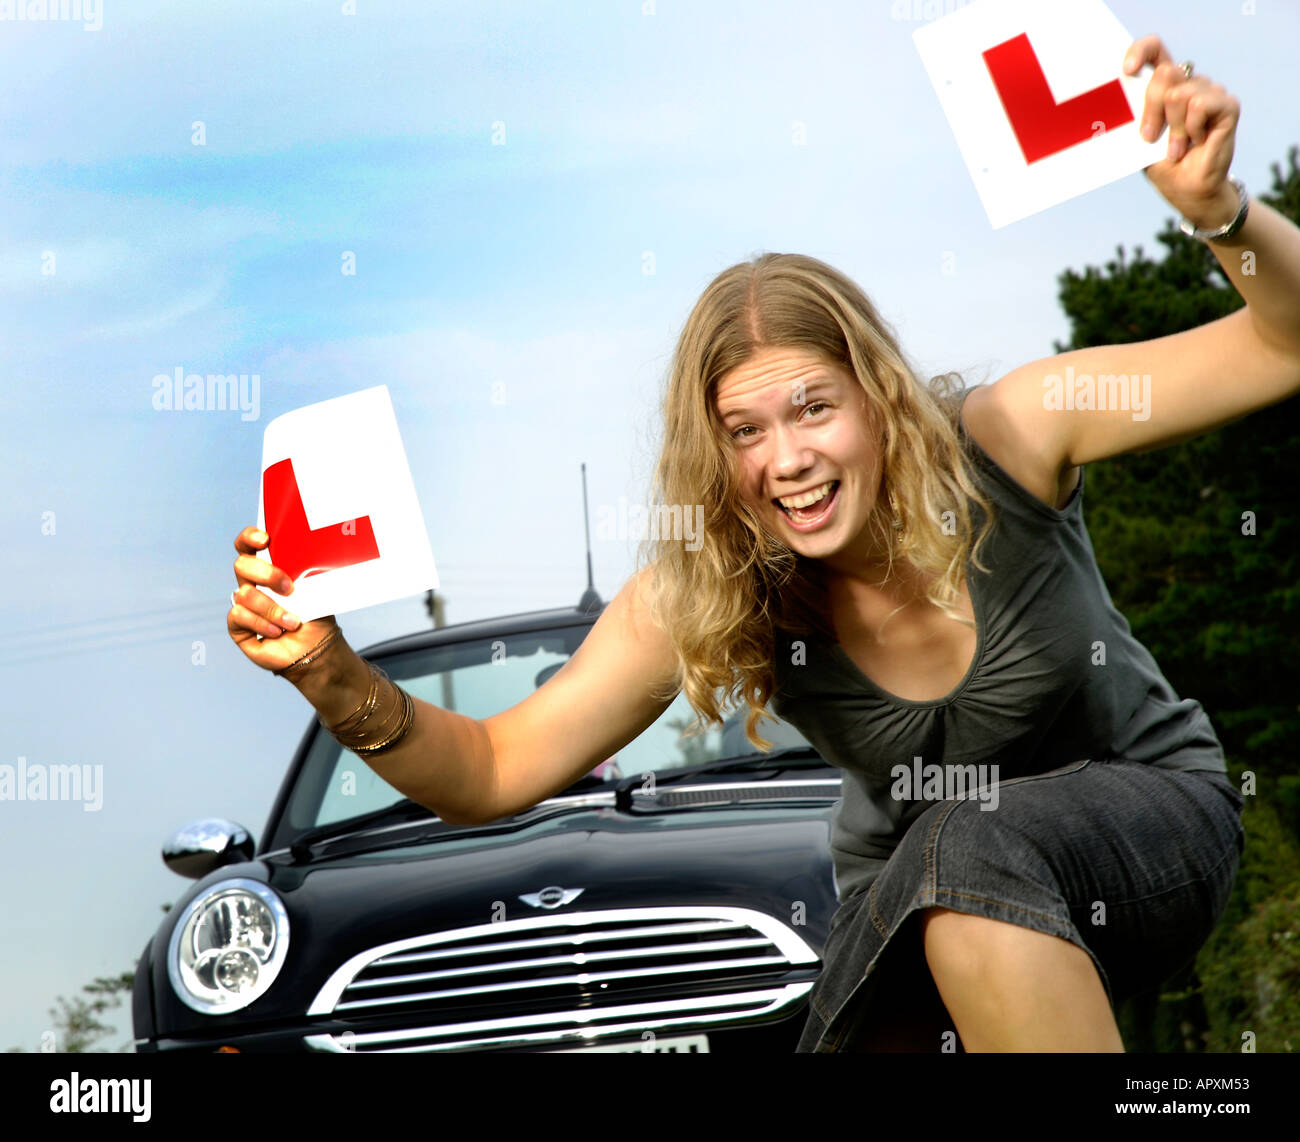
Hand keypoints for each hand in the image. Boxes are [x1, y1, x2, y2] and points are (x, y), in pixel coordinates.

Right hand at [228, 525, 339, 673]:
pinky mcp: (237, 625)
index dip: (249, 538)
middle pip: (242, 565)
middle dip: (266, 574)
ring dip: (272, 609)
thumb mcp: (311, 586)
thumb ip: (300, 567)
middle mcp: (252, 583)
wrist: (315, 647)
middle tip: (289, 588)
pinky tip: (277, 633)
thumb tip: (301, 550)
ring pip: (244, 594)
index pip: (248, 545)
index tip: (264, 539)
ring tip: (293, 622)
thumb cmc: (315, 613)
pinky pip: (238, 615)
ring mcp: (243, 604)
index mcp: (268, 567)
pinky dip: (261, 624)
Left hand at [1123, 35, 1239, 228]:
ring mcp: (1211, 92)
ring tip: (1177, 148)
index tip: (1127, 70)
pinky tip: (1196, 141)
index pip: (1155, 51)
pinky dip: (1191, 129)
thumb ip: (1136, 115)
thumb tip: (1112, 99)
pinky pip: (1201, 105)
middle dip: (1152, 110)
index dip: (1141, 51)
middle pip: (1165, 74)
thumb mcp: (1140, 140)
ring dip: (1173, 129)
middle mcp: (1190, 84)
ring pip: (1180, 93)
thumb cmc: (1163, 166)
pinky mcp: (1227, 106)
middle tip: (1150, 137)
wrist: (1188, 191)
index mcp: (1166, 87)